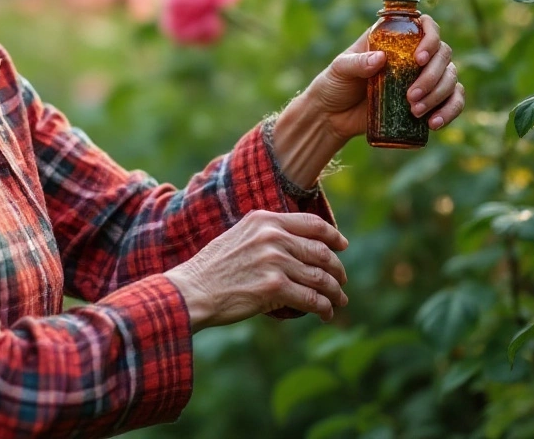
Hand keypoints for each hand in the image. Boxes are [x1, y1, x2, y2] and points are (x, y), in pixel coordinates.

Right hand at [163, 211, 348, 330]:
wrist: (191, 291)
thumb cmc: (212, 269)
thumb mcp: (238, 236)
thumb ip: (266, 235)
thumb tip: (296, 247)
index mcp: (264, 220)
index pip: (311, 223)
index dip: (332, 235)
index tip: (342, 245)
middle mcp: (272, 236)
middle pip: (320, 252)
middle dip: (336, 269)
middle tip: (342, 280)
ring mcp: (274, 261)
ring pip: (320, 277)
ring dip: (334, 291)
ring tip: (339, 301)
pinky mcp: (274, 287)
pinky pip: (311, 298)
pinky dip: (323, 308)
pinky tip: (326, 313)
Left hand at [299, 14, 464, 142]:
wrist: (332, 116)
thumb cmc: (335, 84)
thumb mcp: (340, 69)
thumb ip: (356, 63)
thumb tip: (380, 60)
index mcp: (396, 38)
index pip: (426, 26)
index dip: (431, 38)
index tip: (419, 58)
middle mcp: (414, 55)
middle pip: (443, 54)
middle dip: (432, 76)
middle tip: (411, 96)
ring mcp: (423, 78)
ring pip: (450, 78)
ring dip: (439, 94)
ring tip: (416, 112)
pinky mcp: (427, 101)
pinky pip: (452, 101)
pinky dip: (450, 110)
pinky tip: (435, 123)